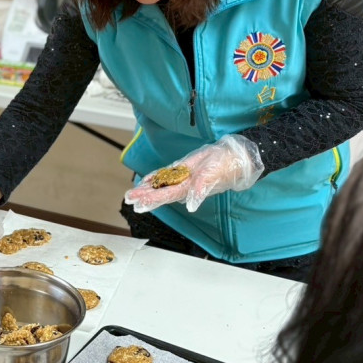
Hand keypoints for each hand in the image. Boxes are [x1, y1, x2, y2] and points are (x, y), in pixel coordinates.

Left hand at [124, 134, 263, 213]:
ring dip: (147, 189)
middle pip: (160, 193)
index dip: (152, 200)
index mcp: (188, 188)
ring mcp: (184, 178)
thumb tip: (191, 205)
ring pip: (162, 185)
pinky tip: (146, 180)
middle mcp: (184, 186)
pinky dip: (156, 177)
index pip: (166, 196)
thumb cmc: (225, 166)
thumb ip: (201, 190)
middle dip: (144, 197)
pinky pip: (168, 175)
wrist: (234, 157)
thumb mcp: (213, 175)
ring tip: (132, 193)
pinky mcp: (185, 169)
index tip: (139, 203)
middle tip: (129, 199)